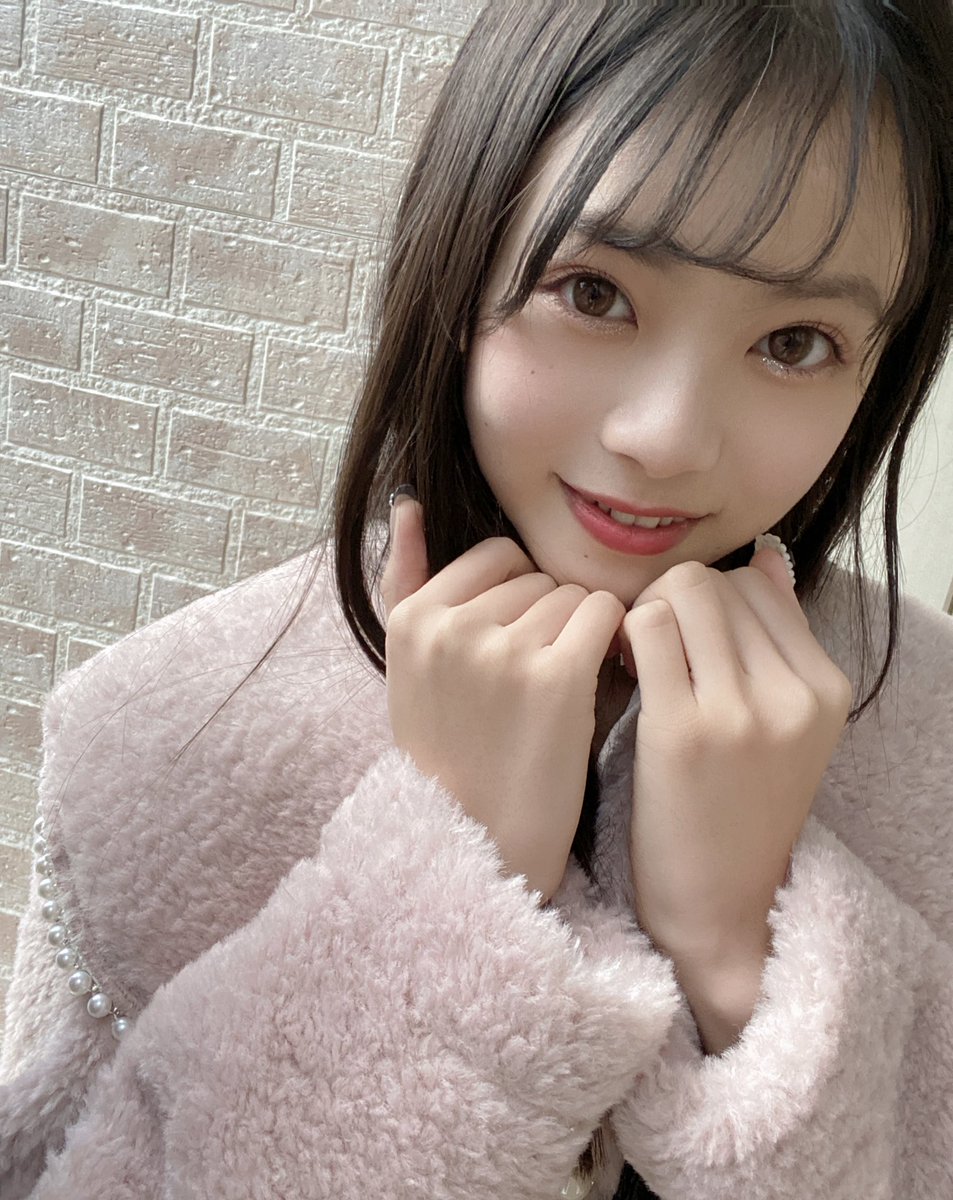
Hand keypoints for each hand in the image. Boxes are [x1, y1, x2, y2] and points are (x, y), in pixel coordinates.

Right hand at [381, 495, 623, 903]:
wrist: (478, 839)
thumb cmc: (448, 750)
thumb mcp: (407, 664)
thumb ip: (405, 578)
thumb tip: (407, 500)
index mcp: (413, 618)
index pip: (496, 558)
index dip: (517, 600)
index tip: (514, 648)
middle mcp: (451, 627)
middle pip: (537, 577)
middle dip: (546, 619)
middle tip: (532, 681)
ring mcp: (503, 651)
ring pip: (574, 596)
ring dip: (579, 636)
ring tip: (555, 691)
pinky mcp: (556, 679)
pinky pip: (604, 617)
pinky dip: (610, 645)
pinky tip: (593, 685)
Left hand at [619, 550, 851, 1048]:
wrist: (719, 907)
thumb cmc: (737, 810)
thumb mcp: (784, 726)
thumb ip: (777, 640)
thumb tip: (766, 557)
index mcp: (826, 688)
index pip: (757, 583)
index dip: (708, 599)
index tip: (687, 638)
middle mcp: (793, 693)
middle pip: (715, 582)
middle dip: (672, 600)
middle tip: (653, 646)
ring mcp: (742, 710)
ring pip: (680, 593)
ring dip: (646, 613)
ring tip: (639, 659)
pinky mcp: (683, 729)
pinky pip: (648, 628)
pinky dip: (624, 635)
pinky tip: (620, 671)